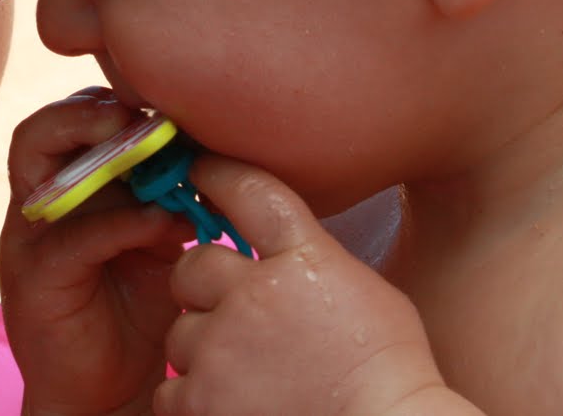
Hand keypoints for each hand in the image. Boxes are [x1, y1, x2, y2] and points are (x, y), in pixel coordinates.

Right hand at [0, 88, 190, 415]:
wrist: (106, 392)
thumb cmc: (136, 310)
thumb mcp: (159, 241)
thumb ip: (170, 198)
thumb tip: (210, 158)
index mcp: (68, 188)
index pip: (71, 121)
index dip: (109, 103)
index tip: (163, 103)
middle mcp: (39, 204)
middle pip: (41, 130)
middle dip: (91, 112)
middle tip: (143, 116)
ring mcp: (29, 239)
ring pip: (35, 165)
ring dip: (91, 148)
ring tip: (142, 147)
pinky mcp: (34, 279)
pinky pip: (70, 236)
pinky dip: (120, 223)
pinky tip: (164, 225)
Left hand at [155, 156, 478, 415]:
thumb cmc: (389, 371)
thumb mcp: (363, 289)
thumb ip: (309, 257)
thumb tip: (273, 240)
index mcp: (302, 260)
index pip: (249, 192)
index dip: (218, 174)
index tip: (201, 170)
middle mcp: (253, 296)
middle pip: (192, 266)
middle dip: (204, 287)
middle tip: (234, 316)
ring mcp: (222, 350)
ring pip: (180, 331)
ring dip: (203, 348)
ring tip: (246, 373)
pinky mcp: (202, 402)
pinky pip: (172, 388)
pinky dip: (194, 398)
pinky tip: (231, 403)